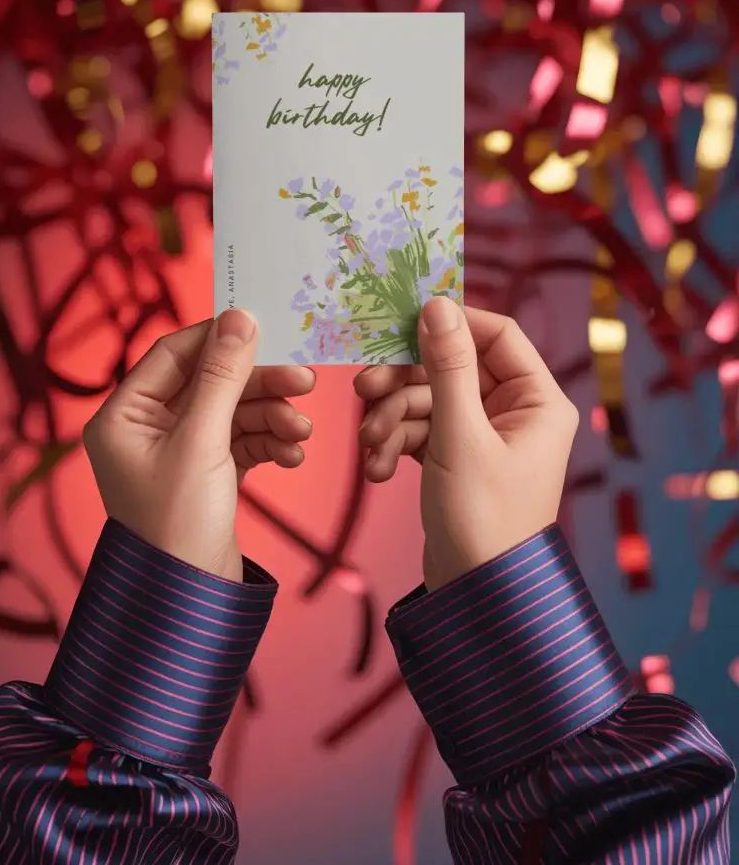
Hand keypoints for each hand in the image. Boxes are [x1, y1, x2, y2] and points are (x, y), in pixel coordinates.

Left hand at [83, 310, 314, 581]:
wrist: (191, 603)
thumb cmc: (178, 524)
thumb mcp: (202, 442)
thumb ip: (222, 376)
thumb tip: (239, 316)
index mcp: (123, 416)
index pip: (173, 354)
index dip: (219, 339)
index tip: (264, 328)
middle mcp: (146, 430)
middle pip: (210, 383)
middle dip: (258, 385)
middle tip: (304, 381)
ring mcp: (178, 453)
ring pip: (232, 413)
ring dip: (270, 417)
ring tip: (300, 431)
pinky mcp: (207, 475)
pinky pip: (241, 442)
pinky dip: (267, 444)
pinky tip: (292, 454)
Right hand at [354, 297, 577, 590]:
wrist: (475, 596)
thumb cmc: (482, 518)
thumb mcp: (460, 435)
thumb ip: (447, 367)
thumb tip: (437, 305)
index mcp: (537, 400)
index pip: (497, 335)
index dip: (450, 324)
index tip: (403, 323)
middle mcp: (515, 412)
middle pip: (452, 368)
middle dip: (404, 383)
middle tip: (363, 388)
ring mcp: (483, 436)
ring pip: (428, 400)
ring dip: (392, 420)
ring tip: (371, 447)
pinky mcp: (456, 459)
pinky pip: (421, 432)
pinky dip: (396, 446)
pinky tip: (379, 471)